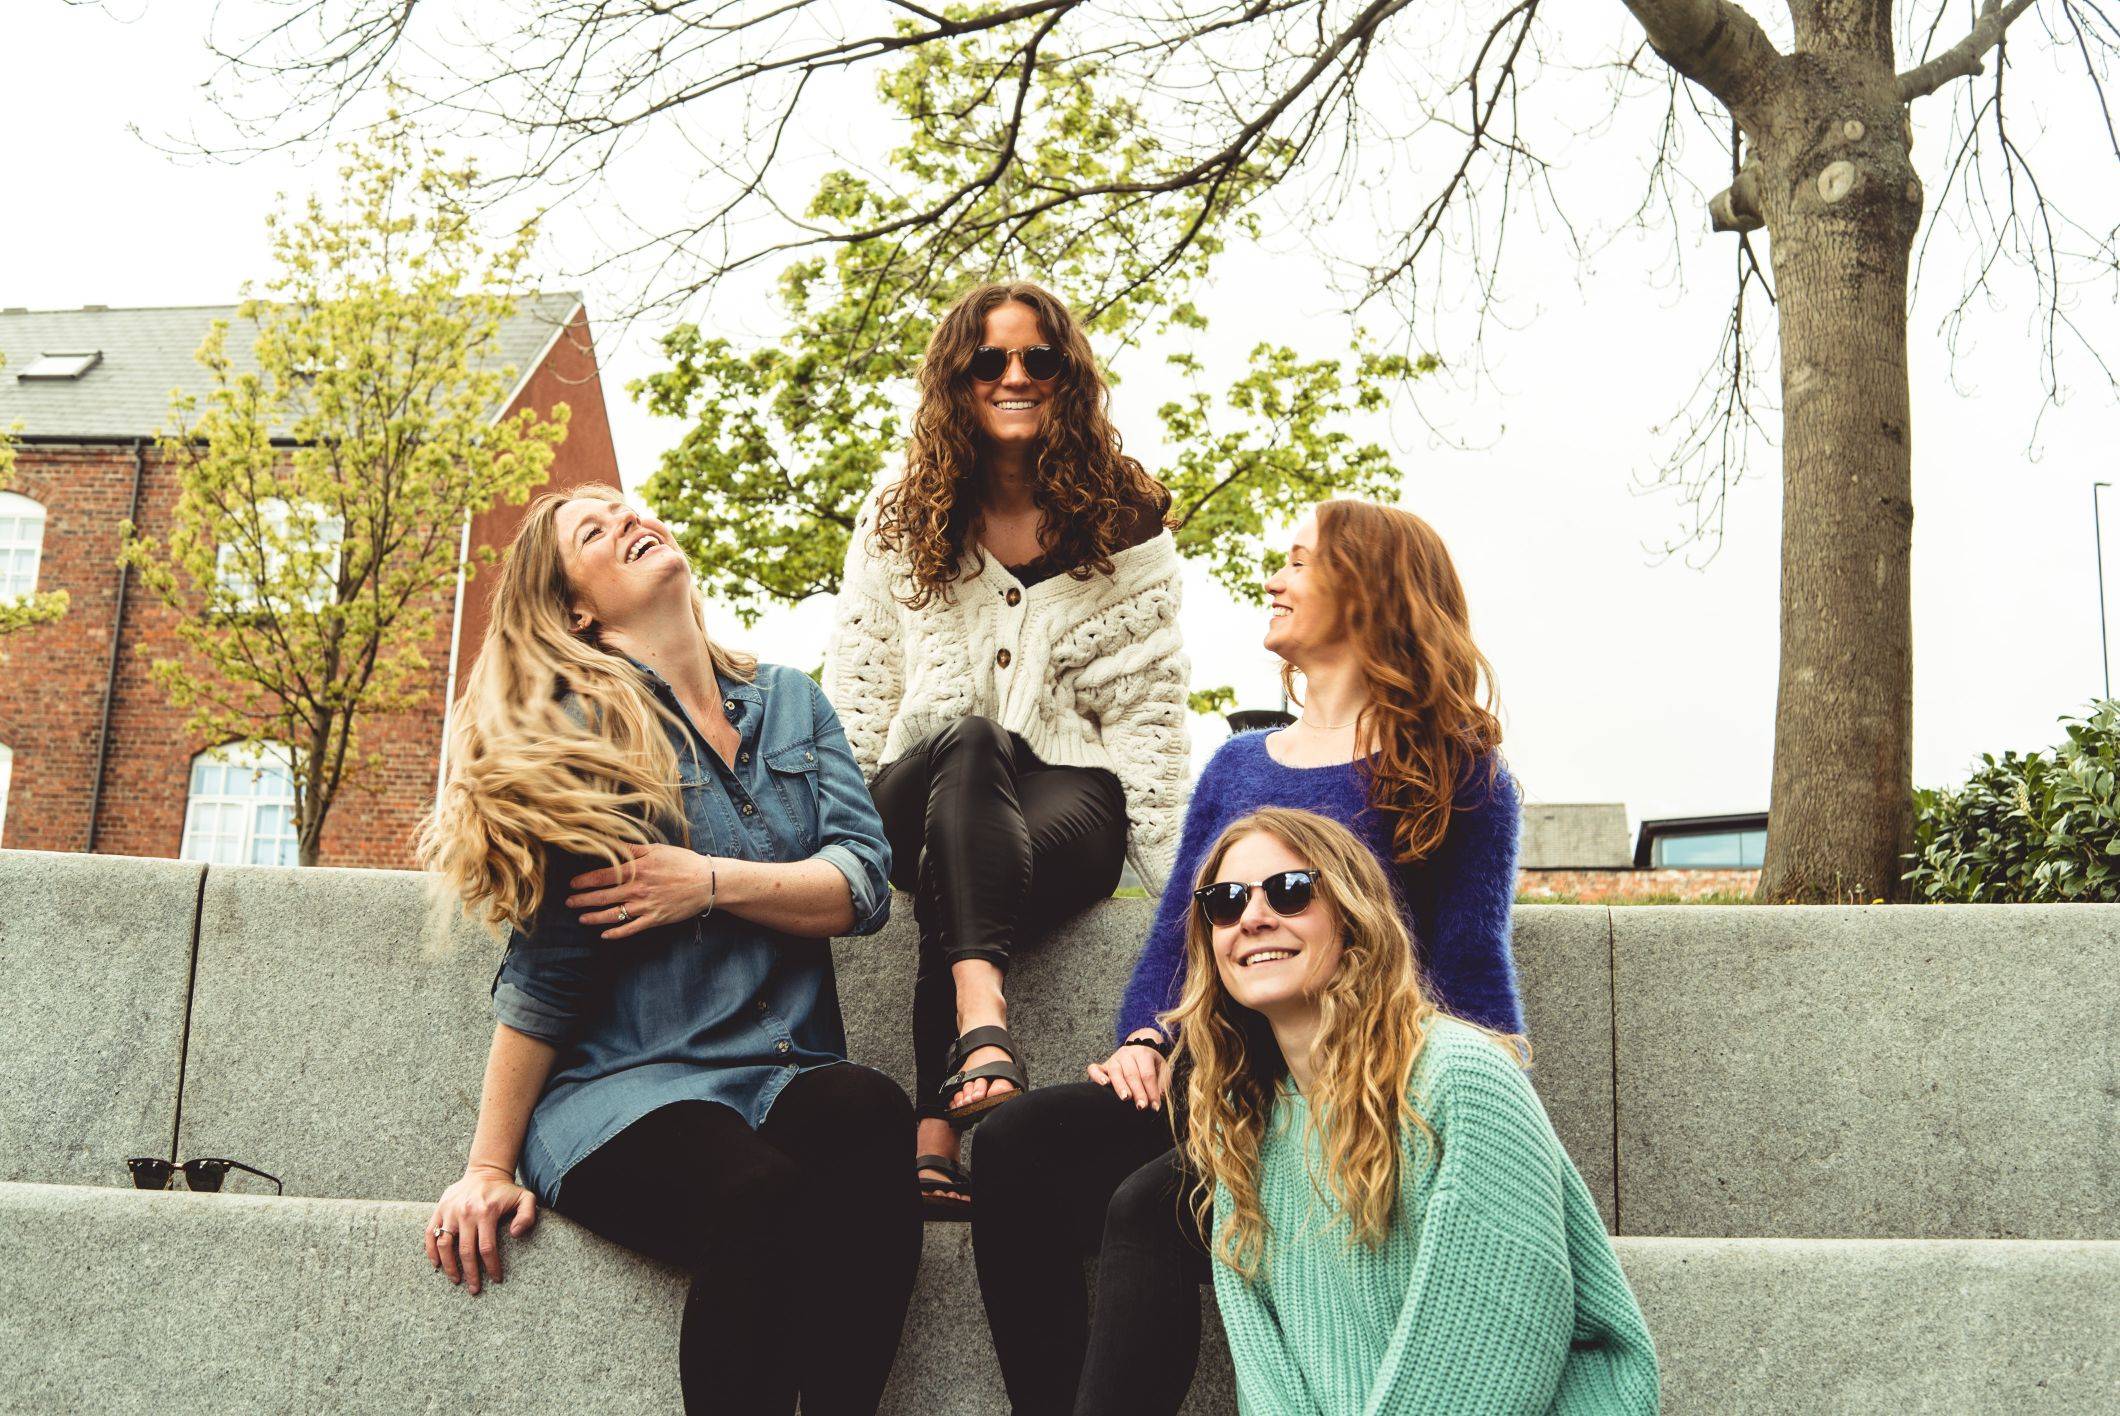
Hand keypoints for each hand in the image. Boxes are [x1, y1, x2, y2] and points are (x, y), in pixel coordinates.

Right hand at [425, 1164, 537, 1295]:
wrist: (485, 1171)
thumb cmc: (506, 1190)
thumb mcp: (526, 1198)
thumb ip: (527, 1216)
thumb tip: (516, 1235)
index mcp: (487, 1212)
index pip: (487, 1248)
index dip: (491, 1267)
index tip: (496, 1279)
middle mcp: (466, 1212)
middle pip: (465, 1251)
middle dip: (471, 1273)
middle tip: (474, 1289)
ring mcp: (450, 1211)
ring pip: (444, 1245)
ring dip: (449, 1266)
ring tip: (456, 1280)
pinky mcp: (439, 1209)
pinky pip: (430, 1233)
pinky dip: (431, 1250)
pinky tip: (437, 1265)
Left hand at [566, 844, 711, 939]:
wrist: (705, 882)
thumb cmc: (682, 862)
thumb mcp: (657, 849)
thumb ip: (632, 849)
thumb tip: (611, 843)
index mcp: (636, 870)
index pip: (603, 876)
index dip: (584, 881)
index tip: (572, 884)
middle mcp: (637, 889)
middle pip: (603, 896)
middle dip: (582, 900)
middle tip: (569, 903)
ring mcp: (645, 906)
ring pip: (613, 914)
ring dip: (594, 918)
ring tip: (581, 919)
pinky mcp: (654, 919)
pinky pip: (631, 929)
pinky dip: (616, 933)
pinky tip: (605, 935)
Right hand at [1086, 1033, 1170, 1111]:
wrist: (1139, 1049)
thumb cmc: (1151, 1063)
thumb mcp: (1162, 1068)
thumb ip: (1162, 1082)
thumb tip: (1159, 1098)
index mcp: (1143, 1053)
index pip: (1148, 1074)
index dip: (1152, 1091)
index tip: (1155, 1107)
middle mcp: (1127, 1054)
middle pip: (1132, 1074)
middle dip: (1137, 1092)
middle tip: (1141, 1107)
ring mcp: (1114, 1059)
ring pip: (1115, 1072)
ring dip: (1120, 1086)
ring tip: (1125, 1098)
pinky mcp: (1103, 1065)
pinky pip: (1095, 1068)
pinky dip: (1097, 1076)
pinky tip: (1103, 1084)